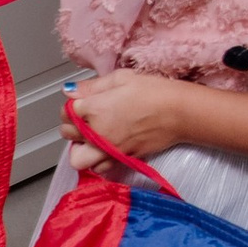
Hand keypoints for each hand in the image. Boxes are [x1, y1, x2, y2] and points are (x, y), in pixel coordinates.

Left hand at [63, 69, 186, 168]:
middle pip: (67, 133)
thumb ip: (92, 86)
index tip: (84, 102)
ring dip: (80, 148)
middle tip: (87, 118)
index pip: (66, 111)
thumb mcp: (122, 78)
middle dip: (73, 125)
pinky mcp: (120, 158)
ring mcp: (107, 148)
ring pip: (77, 157)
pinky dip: (97, 162)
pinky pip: (98, 168)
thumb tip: (69, 90)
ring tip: (91, 138)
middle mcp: (96, 131)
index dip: (73, 106)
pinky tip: (105, 149)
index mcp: (94, 108)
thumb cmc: (155, 92)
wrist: (180, 112)